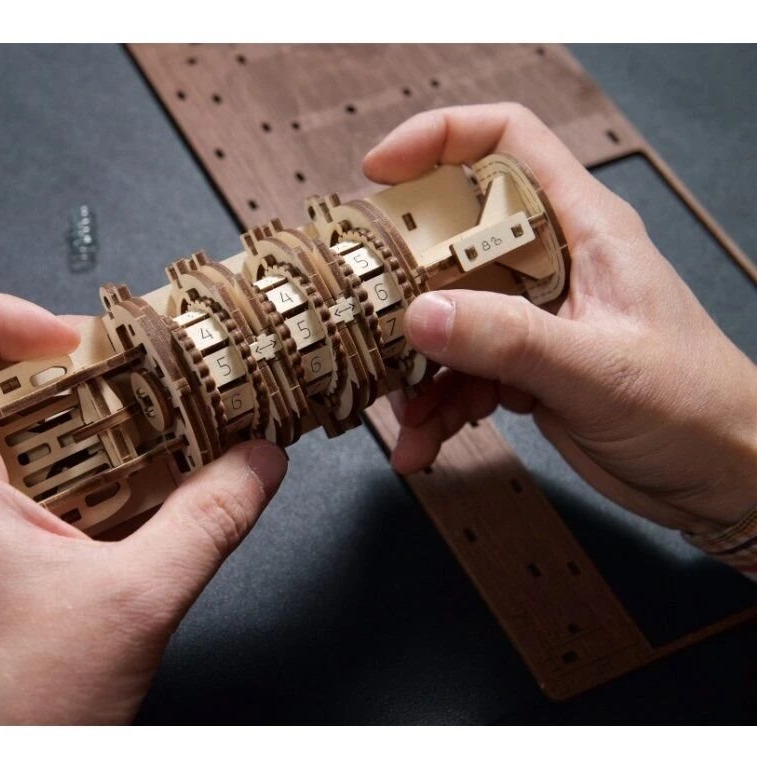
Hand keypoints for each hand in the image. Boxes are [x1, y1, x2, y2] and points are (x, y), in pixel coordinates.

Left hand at [0, 294, 286, 722]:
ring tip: (143, 435)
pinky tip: (130, 500)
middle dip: (68, 376)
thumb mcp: (136, 602)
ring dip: (79, 428)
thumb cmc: (15, 715)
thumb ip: (209, 520)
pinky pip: (18, 485)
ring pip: (3, 436)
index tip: (76, 342)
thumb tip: (259, 461)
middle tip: (136, 384)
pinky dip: (76, 475)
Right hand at [364, 103, 756, 534]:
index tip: (378, 171)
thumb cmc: (694, 406)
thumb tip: (420, 313)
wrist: (722, 478)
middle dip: (404, 272)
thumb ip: (510, 339)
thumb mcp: (598, 369)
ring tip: (402, 411)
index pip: (506, 142)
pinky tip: (421, 443)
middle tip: (365, 308)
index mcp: (582, 227)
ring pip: (447, 313)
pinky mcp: (522, 365)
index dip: (438, 138)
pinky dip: (435, 406)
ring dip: (415, 362)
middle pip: (455, 232)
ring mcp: (532, 315)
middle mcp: (550, 261)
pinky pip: (458, 371)